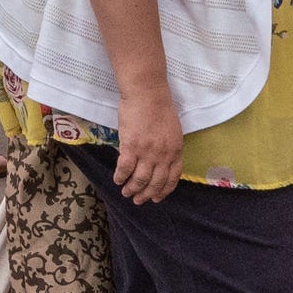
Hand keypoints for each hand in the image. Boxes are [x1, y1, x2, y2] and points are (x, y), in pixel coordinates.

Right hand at [112, 84, 184, 202]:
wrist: (147, 92)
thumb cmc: (160, 106)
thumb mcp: (173, 130)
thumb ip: (169, 147)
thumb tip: (161, 160)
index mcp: (176, 151)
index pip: (172, 178)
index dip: (163, 191)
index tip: (156, 198)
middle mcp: (163, 156)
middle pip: (155, 183)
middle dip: (146, 195)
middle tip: (138, 200)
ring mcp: (147, 152)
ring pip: (140, 179)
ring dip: (132, 189)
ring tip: (126, 192)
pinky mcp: (131, 147)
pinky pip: (125, 168)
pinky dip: (120, 177)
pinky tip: (117, 179)